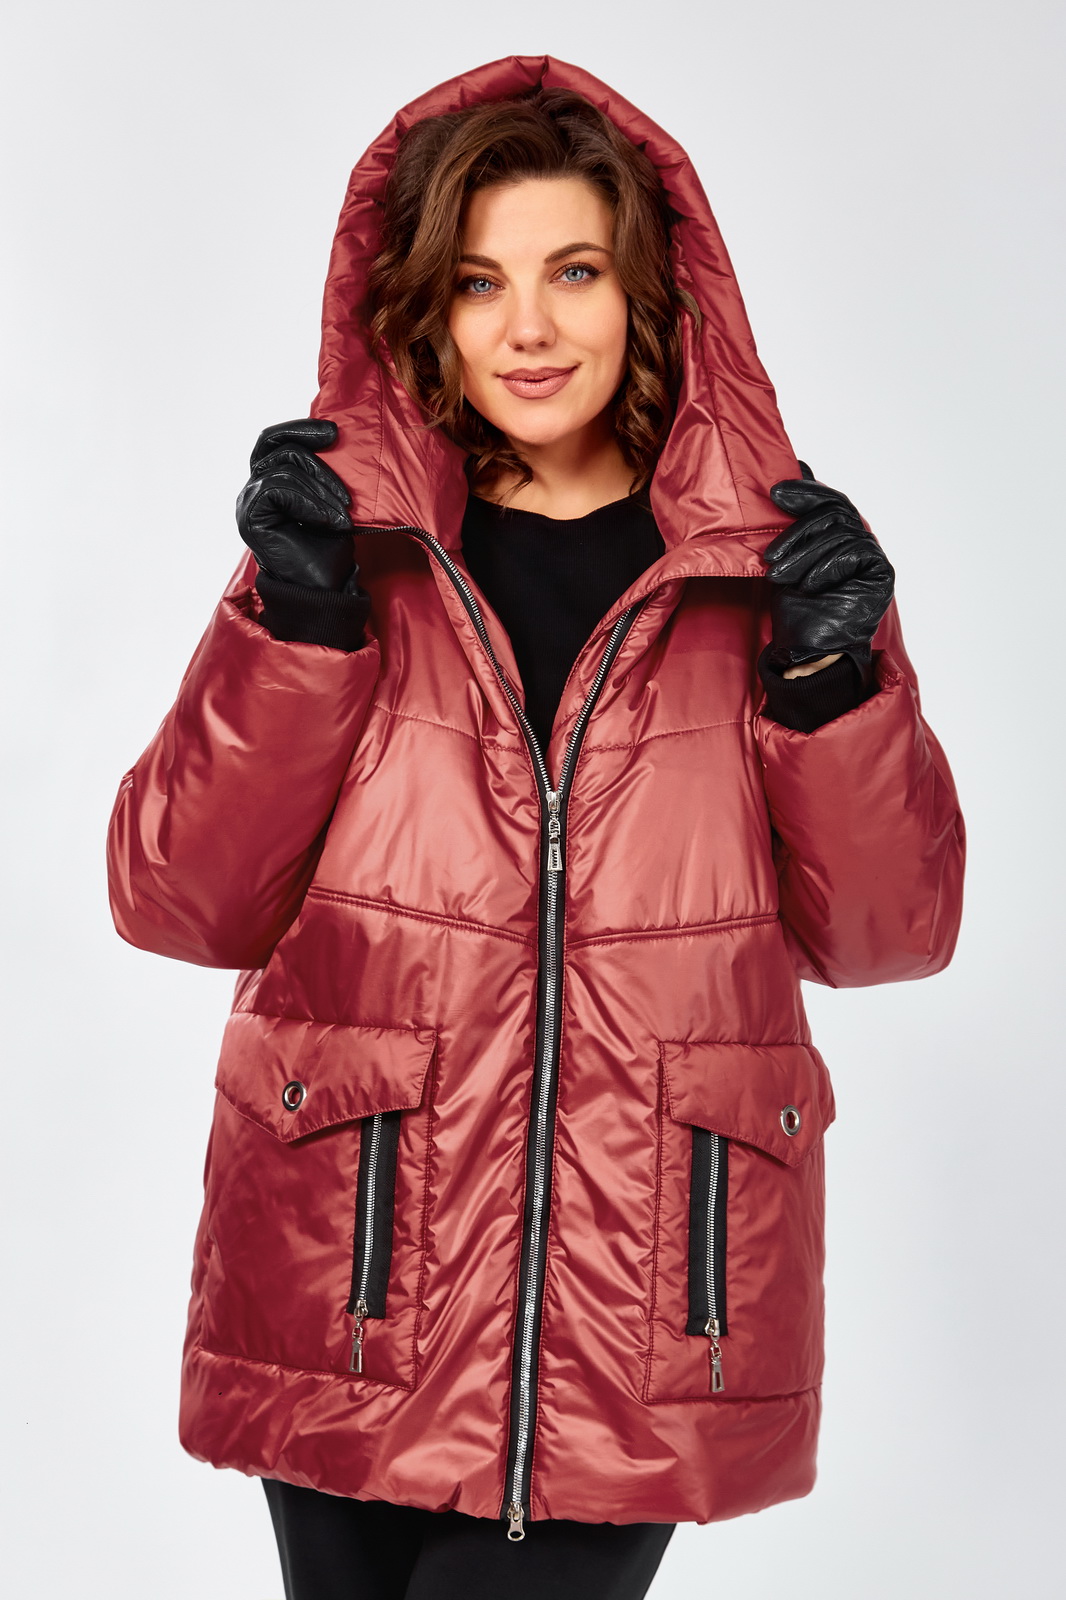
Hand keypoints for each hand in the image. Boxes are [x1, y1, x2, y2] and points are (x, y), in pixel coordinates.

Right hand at [235, 418, 358, 590]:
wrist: (324, 590)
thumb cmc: (329, 551)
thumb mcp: (329, 502)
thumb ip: (320, 473)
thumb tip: (334, 435)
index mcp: (268, 483)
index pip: (273, 440)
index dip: (300, 429)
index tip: (334, 432)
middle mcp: (253, 490)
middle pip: (275, 446)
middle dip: (314, 455)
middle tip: (343, 485)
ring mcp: (248, 502)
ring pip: (283, 468)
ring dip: (322, 490)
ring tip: (343, 516)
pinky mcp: (250, 516)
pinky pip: (278, 487)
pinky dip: (310, 503)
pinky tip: (330, 522)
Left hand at [763, 462, 893, 679]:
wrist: (806, 652)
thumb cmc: (795, 609)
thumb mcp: (786, 557)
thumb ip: (793, 519)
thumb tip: (799, 465)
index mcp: (838, 535)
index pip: (829, 500)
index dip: (806, 491)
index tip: (776, 492)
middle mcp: (860, 541)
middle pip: (835, 511)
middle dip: (798, 527)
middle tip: (771, 551)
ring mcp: (873, 556)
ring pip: (840, 531)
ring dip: (803, 553)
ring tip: (779, 577)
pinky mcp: (882, 573)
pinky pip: (855, 551)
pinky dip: (826, 566)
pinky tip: (809, 585)